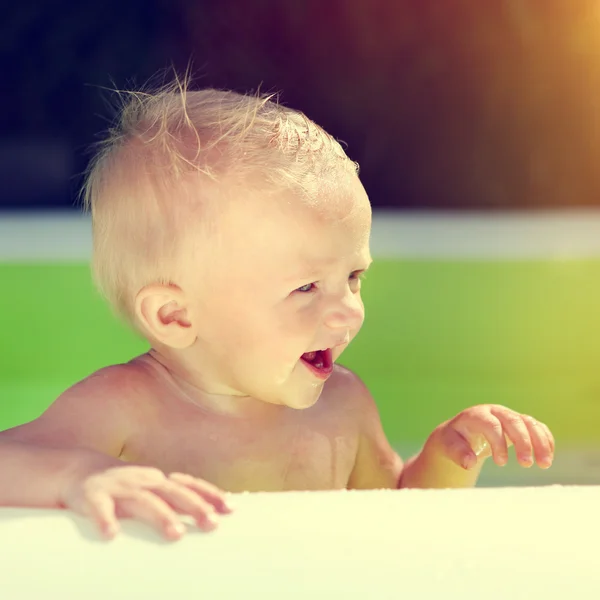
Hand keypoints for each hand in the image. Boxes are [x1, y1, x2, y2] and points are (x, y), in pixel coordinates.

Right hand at [62, 466, 232, 539]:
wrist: (79, 470)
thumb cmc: (124, 487)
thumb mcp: (149, 490)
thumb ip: (173, 501)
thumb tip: (208, 516)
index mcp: (158, 480)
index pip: (189, 485)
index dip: (209, 495)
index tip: (230, 509)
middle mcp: (143, 480)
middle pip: (172, 492)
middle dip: (194, 507)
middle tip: (212, 523)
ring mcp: (118, 487)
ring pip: (142, 500)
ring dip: (161, 516)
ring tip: (177, 534)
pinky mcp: (92, 495)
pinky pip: (99, 507)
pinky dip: (105, 520)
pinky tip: (111, 535)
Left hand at [435, 404, 554, 469]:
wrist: (460, 433)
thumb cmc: (453, 440)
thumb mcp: (448, 445)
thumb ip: (457, 452)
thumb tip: (469, 463)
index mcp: (476, 415)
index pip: (492, 425)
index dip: (498, 443)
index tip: (501, 463)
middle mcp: (495, 412)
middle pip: (514, 422)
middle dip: (523, 442)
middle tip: (526, 464)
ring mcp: (509, 416)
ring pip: (529, 423)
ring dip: (540, 442)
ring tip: (544, 464)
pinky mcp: (519, 424)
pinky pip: (537, 427)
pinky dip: (545, 440)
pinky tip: (548, 457)